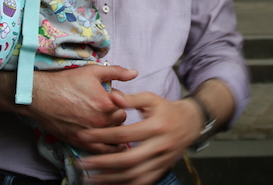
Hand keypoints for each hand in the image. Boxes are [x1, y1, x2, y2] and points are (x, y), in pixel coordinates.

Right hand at [24, 64, 138, 152]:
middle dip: (117, 114)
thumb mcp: (93, 71)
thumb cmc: (66, 82)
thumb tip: (135, 73)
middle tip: (106, 107)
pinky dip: (108, 147)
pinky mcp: (81, 143)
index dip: (120, 100)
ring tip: (106, 122)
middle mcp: (101, 121)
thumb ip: (116, 72)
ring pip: (113, 135)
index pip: (126, 105)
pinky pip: (102, 150)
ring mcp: (91, 134)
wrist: (40, 97)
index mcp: (107, 103)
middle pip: (120, 121)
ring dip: (112, 129)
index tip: (112, 96)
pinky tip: (112, 145)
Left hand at [76, 92, 202, 184]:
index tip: (84, 136)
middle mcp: (160, 146)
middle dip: (102, 163)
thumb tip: (113, 96)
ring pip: (134, 175)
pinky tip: (109, 182)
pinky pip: (142, 181)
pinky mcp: (161, 169)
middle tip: (83, 163)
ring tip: (91, 177)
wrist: (190, 123)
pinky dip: (124, 184)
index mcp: (156, 126)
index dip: (103, 135)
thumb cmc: (166, 109)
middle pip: (128, 160)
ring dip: (110, 178)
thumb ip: (132, 98)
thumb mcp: (151, 99)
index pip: (124, 134)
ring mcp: (161, 160)